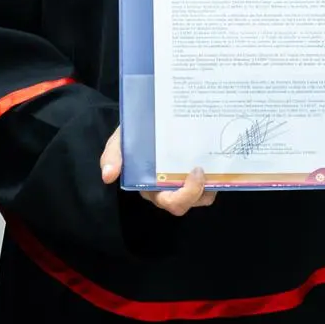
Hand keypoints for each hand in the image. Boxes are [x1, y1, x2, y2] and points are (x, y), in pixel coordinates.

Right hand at [100, 127, 216, 215]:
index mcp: (150, 187)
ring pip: (202, 197)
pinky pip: (211, 183)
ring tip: (212, 164)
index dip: (185, 194)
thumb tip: (107, 176)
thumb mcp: (119, 141)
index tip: (195, 171)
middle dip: (197, 192)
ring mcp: (183, 182)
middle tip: (201, 169)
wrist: (145, 119)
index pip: (169, 201)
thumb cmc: (132, 134)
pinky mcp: (197, 175)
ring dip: (210, 185)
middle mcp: (168, 189)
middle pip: (186, 204)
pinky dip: (216, 175)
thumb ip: (112, 156)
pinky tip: (217, 157)